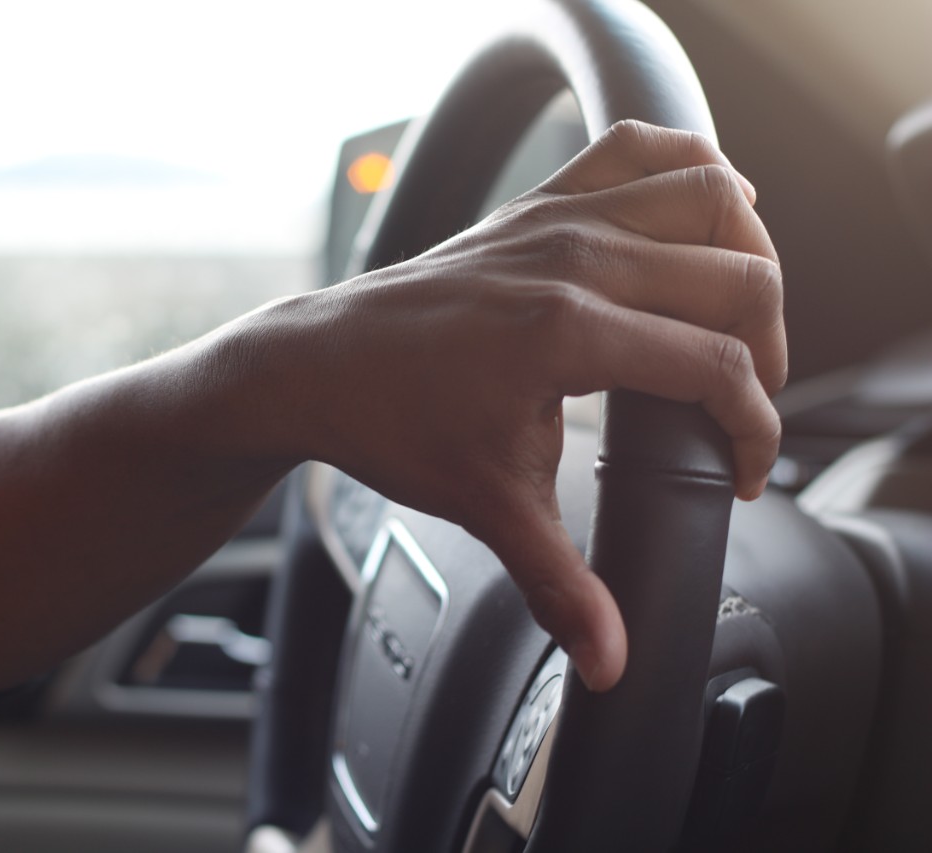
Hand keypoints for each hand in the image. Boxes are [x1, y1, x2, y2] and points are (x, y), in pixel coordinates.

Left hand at [291, 120, 785, 691]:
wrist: (314, 364)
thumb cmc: (387, 422)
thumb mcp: (486, 505)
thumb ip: (560, 585)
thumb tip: (609, 664)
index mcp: (568, 332)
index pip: (719, 365)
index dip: (755, 428)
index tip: (738, 471)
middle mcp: (573, 258)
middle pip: (739, 275)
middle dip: (771, 347)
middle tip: (742, 401)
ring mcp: (554, 219)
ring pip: (710, 194)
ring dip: (749, 252)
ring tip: (740, 316)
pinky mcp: (536, 204)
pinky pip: (636, 149)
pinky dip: (688, 169)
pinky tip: (700, 216)